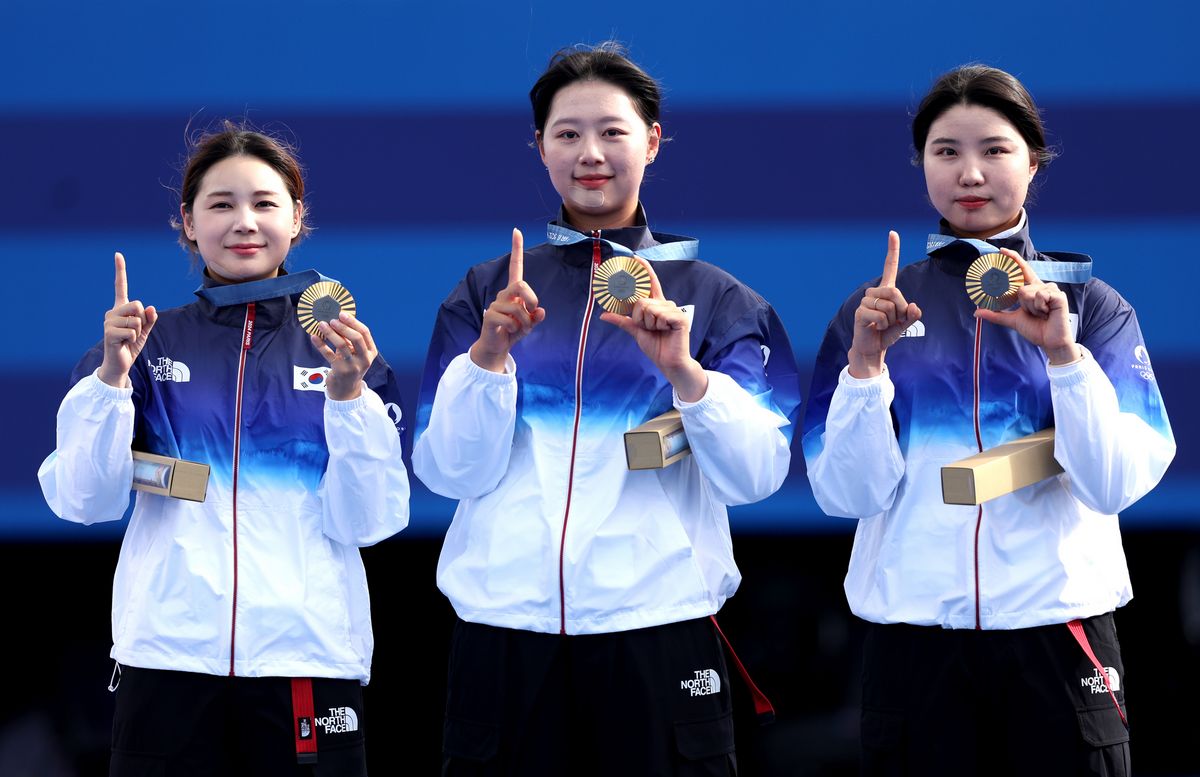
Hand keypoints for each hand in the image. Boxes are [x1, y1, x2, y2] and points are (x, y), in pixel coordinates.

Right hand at [97, 252, 157, 387]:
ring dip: (138, 331)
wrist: (120, 363)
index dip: (120, 271)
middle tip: (134, 331)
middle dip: (142, 318)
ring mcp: (109, 321)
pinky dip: (134, 338)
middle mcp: (112, 312)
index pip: (120, 286)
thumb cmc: (131, 345)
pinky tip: (124, 343)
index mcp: (121, 309)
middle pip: (136, 304)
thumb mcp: (145, 331)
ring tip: (128, 338)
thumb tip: (151, 308)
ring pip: (136, 319)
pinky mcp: (109, 332)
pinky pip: (132, 330)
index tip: (118, 254)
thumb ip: (149, 319)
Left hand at [313, 312, 378, 399]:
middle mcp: (364, 359)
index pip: (365, 333)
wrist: (346, 390)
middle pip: (356, 338)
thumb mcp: (355, 353)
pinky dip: (321, 345)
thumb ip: (351, 339)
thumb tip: (338, 319)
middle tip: (332, 319)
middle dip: (343, 326)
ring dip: (330, 333)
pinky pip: (329, 355)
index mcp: (370, 352)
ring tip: (321, 325)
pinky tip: (314, 337)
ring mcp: (353, 366)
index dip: (354, 322)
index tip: (342, 314)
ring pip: (342, 345)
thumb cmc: (350, 366)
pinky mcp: (340, 371)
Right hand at [470, 228, 545, 372]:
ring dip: (524, 322)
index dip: (516, 249)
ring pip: (518, 308)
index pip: (515, 266)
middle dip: (531, 299)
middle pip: (521, 285)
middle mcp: (504, 294)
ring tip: (519, 328)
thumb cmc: (514, 331)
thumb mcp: (530, 324)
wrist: (497, 347)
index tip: (516, 231)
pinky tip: (509, 331)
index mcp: (514, 292)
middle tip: (532, 312)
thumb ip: (536, 317)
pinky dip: (515, 329)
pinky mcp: (490, 316)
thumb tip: (541, 311)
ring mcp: (495, 304)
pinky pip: (510, 320)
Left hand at [601, 258, 707, 401]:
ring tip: (658, 331)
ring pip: (648, 308)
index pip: (650, 283)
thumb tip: (604, 314)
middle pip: (641, 301)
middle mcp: (666, 304)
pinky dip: (658, 325)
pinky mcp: (680, 318)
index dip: (644, 270)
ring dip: (648, 324)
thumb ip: (622, 320)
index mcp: (657, 305)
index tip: (635, 258)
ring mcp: (674, 310)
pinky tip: (666, 331)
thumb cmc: (656, 346)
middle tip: (649, 329)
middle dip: (639, 318)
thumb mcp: (636, 331)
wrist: (669, 362)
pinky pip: (659, 315)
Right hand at [847, 231, 921, 378]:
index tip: (893, 233)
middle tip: (895, 320)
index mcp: (886, 291)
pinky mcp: (860, 313)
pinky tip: (876, 327)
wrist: (872, 348)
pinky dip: (883, 325)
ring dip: (892, 319)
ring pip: (888, 305)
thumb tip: (913, 307)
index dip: (892, 251)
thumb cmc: (888, 333)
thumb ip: (913, 315)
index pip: (889, 267)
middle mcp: (874, 292)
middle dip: (901, 309)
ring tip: (883, 325)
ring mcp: (865, 302)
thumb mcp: (906, 324)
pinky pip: (880, 315)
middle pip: (894, 291)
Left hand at [974, 248, 1078, 363]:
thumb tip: (977, 312)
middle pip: (1019, 288)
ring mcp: (1051, 289)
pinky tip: (1048, 313)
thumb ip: (996, 315)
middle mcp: (1041, 286)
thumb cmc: (1035, 329)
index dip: (1013, 259)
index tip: (1001, 251)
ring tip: (1042, 314)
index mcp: (1032, 289)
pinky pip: (1038, 297)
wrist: (1049, 341)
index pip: (1021, 270)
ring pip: (1026, 292)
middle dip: (1022, 304)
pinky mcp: (1058, 295)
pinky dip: (1039, 308)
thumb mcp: (1012, 320)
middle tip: (1032, 314)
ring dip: (1031, 308)